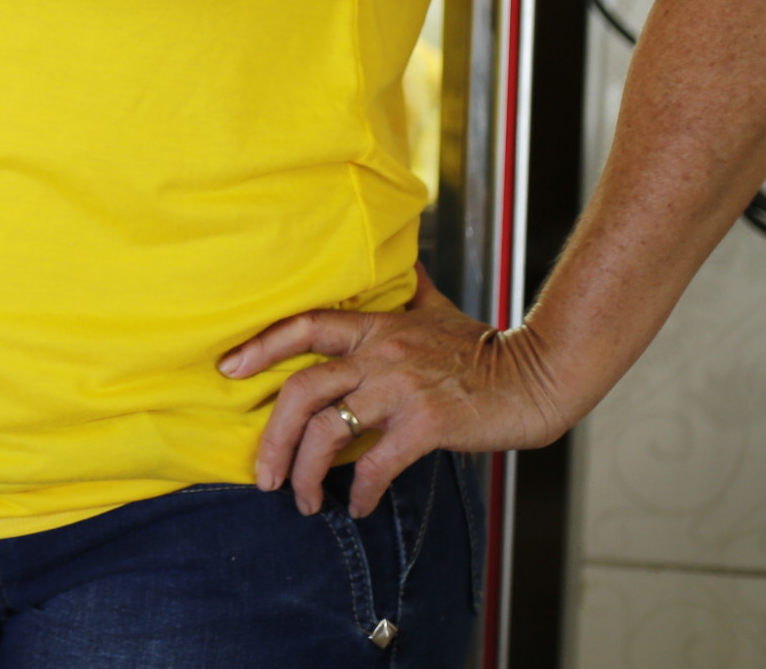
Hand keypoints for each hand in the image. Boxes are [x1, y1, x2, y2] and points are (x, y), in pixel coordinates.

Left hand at [218, 265, 571, 517]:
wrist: (538, 375)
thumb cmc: (484, 348)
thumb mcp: (437, 308)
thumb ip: (409, 289)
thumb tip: (400, 259)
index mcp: (375, 327)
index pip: (303, 326)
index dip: (259, 345)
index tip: (226, 368)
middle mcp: (380, 355)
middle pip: (301, 390)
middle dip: (272, 437)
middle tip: (262, 474)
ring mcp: (401, 390)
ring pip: (328, 431)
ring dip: (307, 473)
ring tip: (303, 500)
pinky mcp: (426, 424)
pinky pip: (376, 464)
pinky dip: (359, 491)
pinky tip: (355, 506)